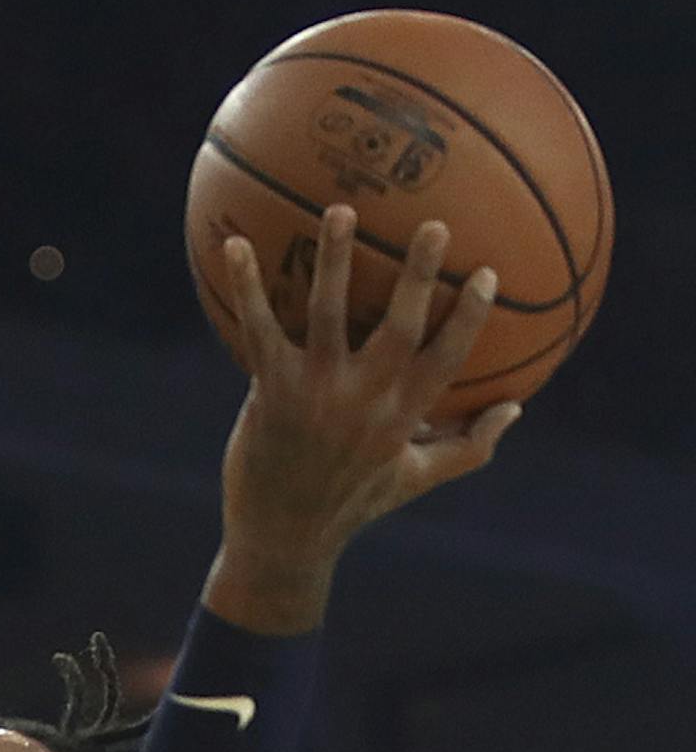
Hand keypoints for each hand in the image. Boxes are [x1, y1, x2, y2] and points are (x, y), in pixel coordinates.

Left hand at [207, 208, 522, 633]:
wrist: (282, 541)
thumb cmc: (352, 504)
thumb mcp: (415, 479)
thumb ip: (469, 446)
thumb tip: (519, 408)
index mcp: (402, 417)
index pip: (446, 359)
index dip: (469, 317)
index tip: (487, 273)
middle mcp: (363, 401)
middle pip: (398, 329)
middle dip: (417, 276)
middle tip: (434, 224)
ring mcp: (314, 393)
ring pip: (327, 315)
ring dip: (333, 260)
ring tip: (339, 211)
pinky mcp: (270, 391)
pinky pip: (259, 329)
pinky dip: (247, 287)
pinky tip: (234, 244)